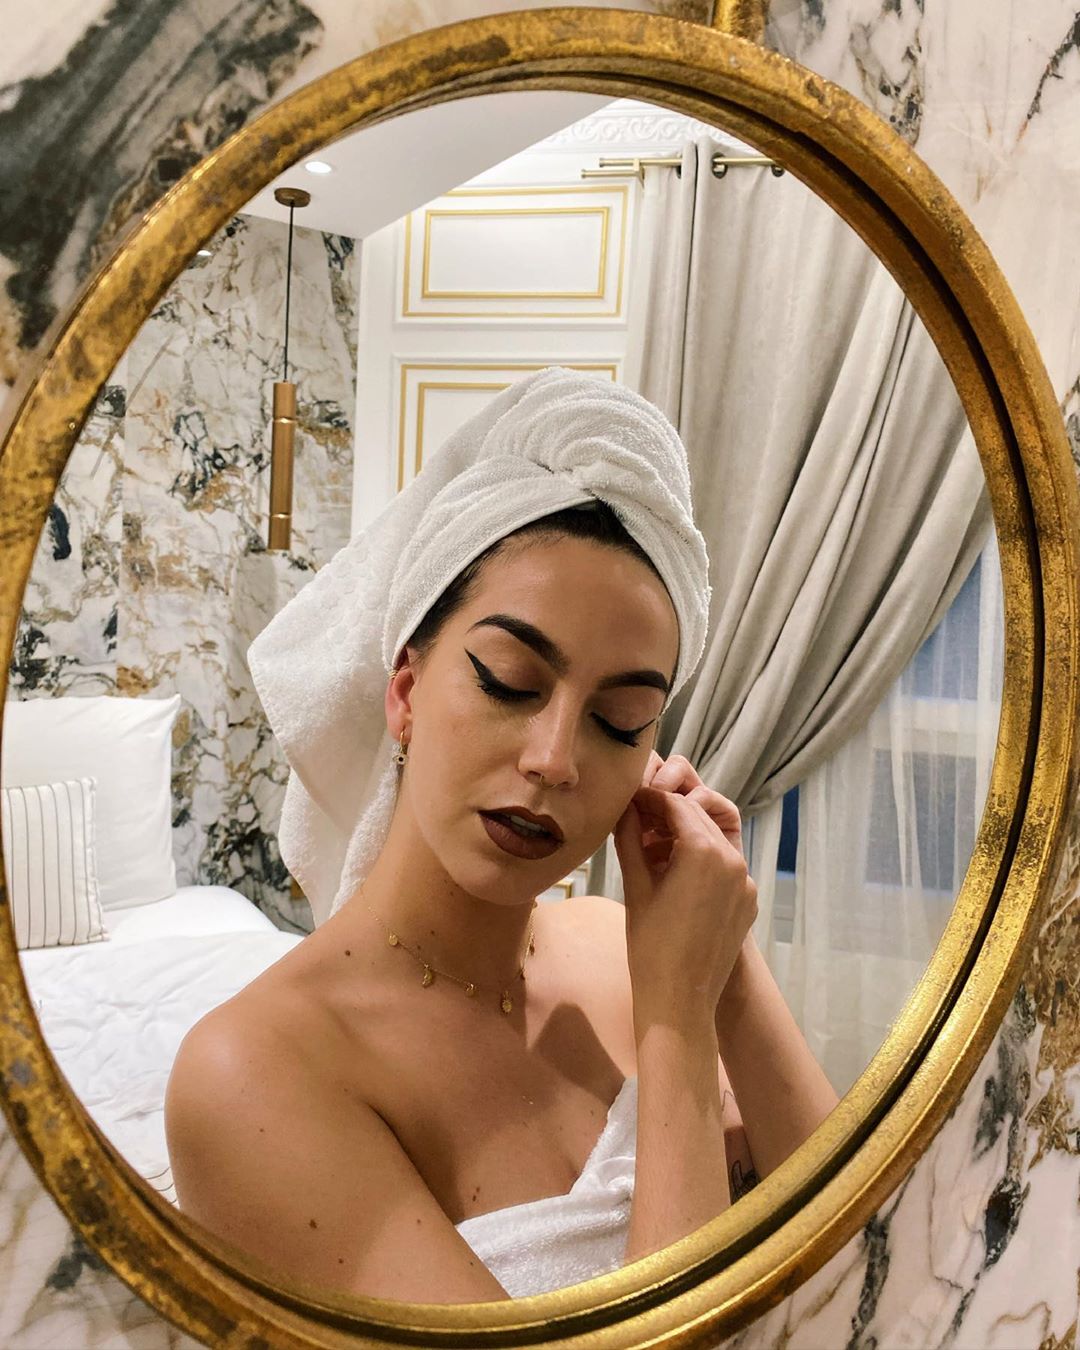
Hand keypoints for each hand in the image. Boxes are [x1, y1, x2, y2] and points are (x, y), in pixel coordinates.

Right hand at [614, 754, 757, 1034]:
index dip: (651, 798)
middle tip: (639, 815)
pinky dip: (704, 863)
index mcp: (705, 852)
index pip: (676, 806)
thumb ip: (631, 839)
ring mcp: (745, 883)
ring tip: (655, 845)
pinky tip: (678, 874)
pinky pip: (726, 870)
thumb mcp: (636, 886)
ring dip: (687, 836)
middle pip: (698, 819)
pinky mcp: (749, 902)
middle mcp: (734, 861)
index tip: (631, 798)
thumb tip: (624, 807)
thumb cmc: (650, 946)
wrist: (680, 1001)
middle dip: (670, 813)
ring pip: (715, 843)